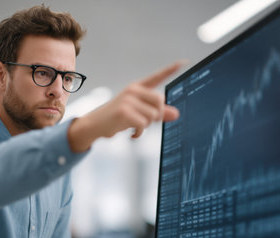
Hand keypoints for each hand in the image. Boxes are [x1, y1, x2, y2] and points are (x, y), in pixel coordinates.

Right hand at [68, 61, 183, 151]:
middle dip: (156, 115)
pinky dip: (139, 132)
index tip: (184, 61)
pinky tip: (132, 134)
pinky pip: (144, 124)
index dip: (171, 69)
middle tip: (145, 122)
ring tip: (134, 127)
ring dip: (146, 126)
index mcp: (137, 88)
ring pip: (153, 115)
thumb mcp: (138, 114)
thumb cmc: (117, 118)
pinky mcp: (124, 111)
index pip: (157, 77)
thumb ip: (157, 113)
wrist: (94, 125)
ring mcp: (128, 99)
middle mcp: (133, 90)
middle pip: (160, 101)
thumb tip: (177, 114)